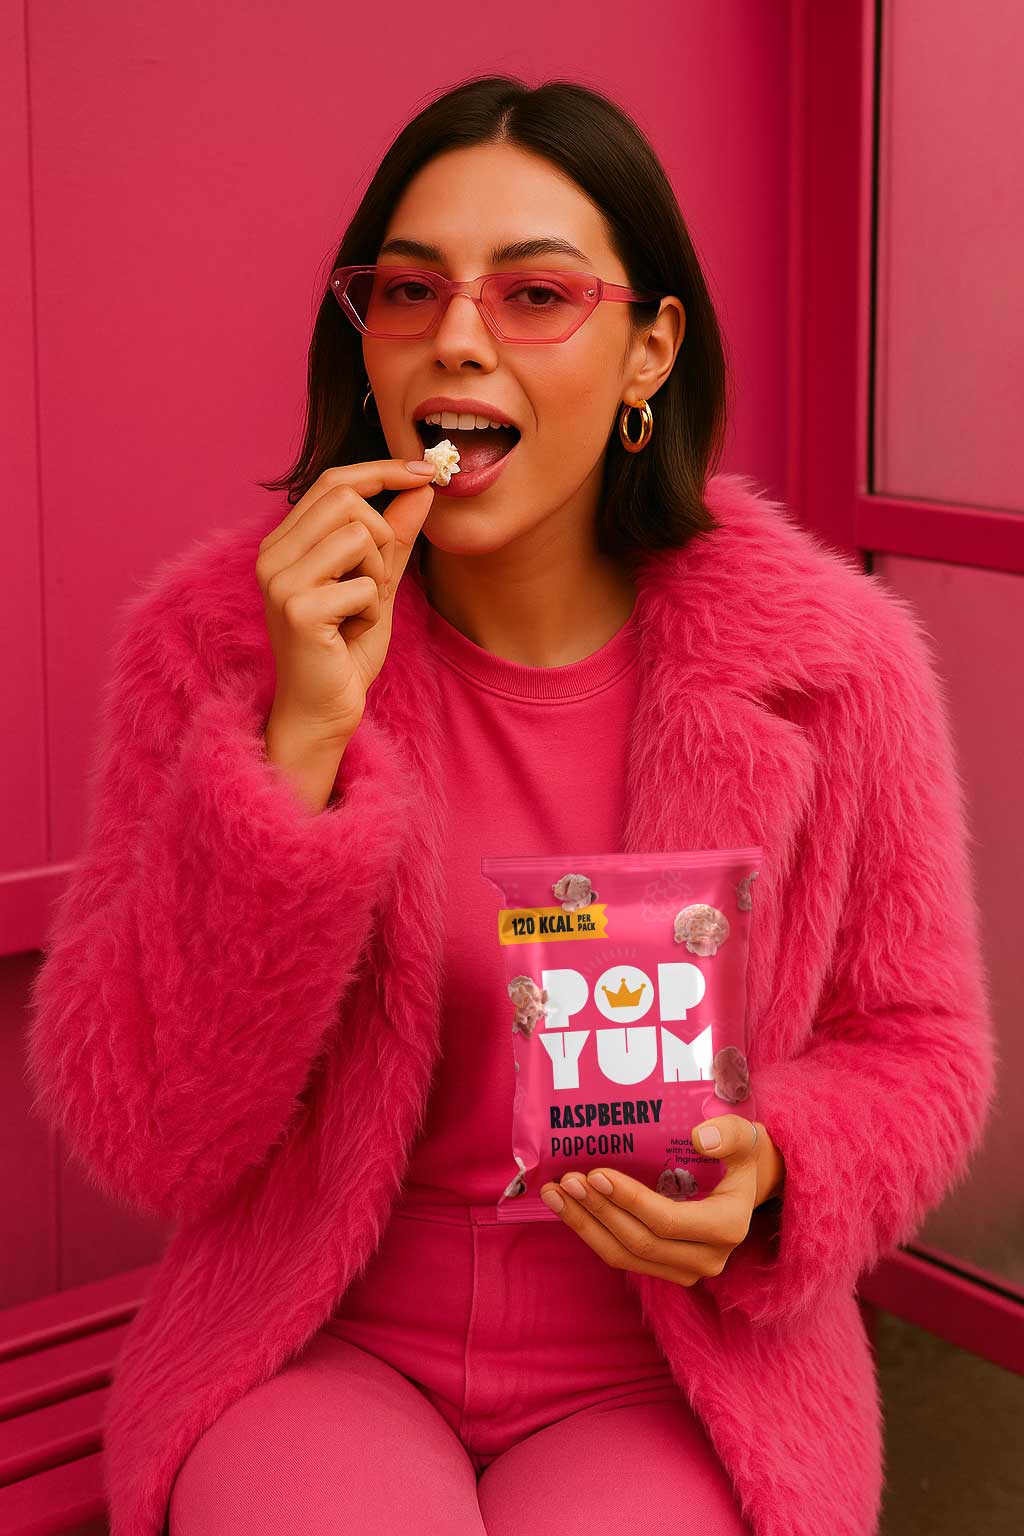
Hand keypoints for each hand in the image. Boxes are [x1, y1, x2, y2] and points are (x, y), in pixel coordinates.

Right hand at [256, 458, 435, 747]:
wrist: (324, 710)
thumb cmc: (346, 649)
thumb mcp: (377, 583)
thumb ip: (395, 536)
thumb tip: (422, 486)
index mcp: (285, 542)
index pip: (333, 481)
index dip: (382, 471)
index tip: (426, 473)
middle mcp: (272, 554)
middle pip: (347, 498)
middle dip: (383, 536)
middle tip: (376, 582)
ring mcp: (280, 580)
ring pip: (358, 534)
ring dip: (377, 576)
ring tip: (359, 610)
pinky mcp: (297, 609)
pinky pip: (363, 584)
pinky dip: (372, 611)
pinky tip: (352, 634)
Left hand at [539, 1115, 785, 1286]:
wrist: (744, 1183)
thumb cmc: (738, 1154)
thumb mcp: (743, 1137)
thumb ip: (728, 1134)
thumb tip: (698, 1137)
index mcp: (728, 1227)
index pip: (668, 1221)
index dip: (629, 1200)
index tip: (596, 1173)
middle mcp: (708, 1258)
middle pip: (640, 1241)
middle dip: (597, 1211)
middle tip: (566, 1181)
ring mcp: (686, 1270)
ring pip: (625, 1257)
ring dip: (585, 1226)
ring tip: (555, 1194)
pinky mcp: (666, 1270)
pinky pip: (622, 1257)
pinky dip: (592, 1233)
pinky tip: (567, 1208)